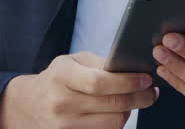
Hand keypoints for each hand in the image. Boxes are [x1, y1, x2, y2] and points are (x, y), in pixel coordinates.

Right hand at [0, 51, 158, 128]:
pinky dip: (116, 124)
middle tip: (151, 92)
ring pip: (113, 123)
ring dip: (129, 112)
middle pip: (111, 105)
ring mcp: (64, 126)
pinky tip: (120, 113)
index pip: (99, 82)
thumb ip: (100, 64)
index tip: (146, 79)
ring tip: (135, 101)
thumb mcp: (74, 61)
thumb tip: (133, 69)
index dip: (127, 82)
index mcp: (61, 75)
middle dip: (138, 98)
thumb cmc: (59, 78)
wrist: (32, 104)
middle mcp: (61, 102)